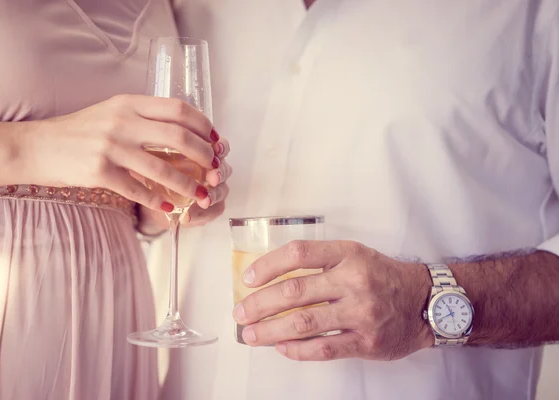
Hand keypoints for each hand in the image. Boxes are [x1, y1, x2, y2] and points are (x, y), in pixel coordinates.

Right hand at [23, 94, 219, 210]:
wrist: (37, 146)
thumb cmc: (79, 131)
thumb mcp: (112, 112)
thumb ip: (144, 118)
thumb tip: (185, 133)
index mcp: (129, 103)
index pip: (179, 109)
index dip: (204, 126)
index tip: (216, 141)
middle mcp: (122, 121)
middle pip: (178, 136)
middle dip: (204, 155)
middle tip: (214, 170)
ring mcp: (110, 146)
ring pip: (162, 167)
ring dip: (187, 184)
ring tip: (200, 195)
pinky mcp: (99, 171)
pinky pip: (138, 189)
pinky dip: (158, 201)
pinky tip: (170, 207)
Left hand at [138, 138, 231, 229]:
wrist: (156, 200)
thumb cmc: (157, 174)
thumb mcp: (156, 161)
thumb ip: (159, 155)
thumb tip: (153, 150)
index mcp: (205, 154)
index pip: (220, 147)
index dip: (221, 148)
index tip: (216, 149)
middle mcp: (214, 170)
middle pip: (225, 169)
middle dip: (220, 173)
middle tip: (213, 177)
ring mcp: (215, 190)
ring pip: (222, 190)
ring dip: (214, 195)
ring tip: (204, 201)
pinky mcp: (213, 208)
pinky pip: (214, 210)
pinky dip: (201, 214)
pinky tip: (188, 217)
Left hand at [232, 240, 433, 360]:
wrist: (425, 302)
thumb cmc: (383, 277)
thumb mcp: (355, 255)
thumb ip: (320, 262)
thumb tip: (273, 278)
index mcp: (348, 254)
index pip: (299, 254)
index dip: (268, 265)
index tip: (249, 279)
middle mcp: (353, 280)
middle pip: (295, 291)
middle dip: (259, 304)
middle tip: (240, 312)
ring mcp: (360, 312)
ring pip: (304, 323)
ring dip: (270, 330)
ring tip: (250, 334)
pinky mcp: (366, 341)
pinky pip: (324, 348)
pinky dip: (297, 350)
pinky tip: (281, 348)